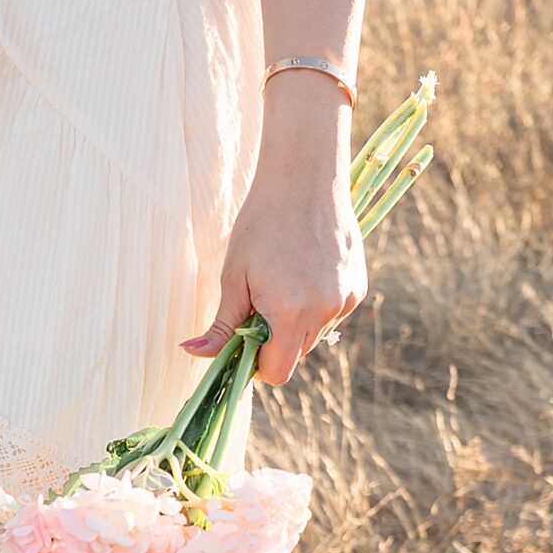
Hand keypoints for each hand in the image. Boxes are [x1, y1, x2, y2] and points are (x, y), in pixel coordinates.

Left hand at [181, 87, 365, 382]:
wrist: (304, 181)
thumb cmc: (261, 225)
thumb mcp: (234, 277)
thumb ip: (221, 324)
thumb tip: (194, 353)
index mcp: (290, 314)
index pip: (278, 371)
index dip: (257, 364)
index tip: (244, 343)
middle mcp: (325, 312)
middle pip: (295, 353)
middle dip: (274, 341)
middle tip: (258, 303)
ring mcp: (346, 300)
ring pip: (314, 333)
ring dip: (296, 322)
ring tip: (283, 280)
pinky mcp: (358, 287)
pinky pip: (332, 312)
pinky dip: (316, 304)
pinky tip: (304, 271)